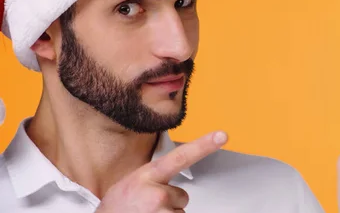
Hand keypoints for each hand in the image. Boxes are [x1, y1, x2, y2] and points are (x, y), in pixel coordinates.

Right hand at [95, 131, 227, 212]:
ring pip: (179, 212)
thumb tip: (171, 183)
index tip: (222, 136)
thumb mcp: (132, 183)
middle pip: (182, 196)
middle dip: (169, 203)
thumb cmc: (117, 208)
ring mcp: (160, 211)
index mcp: (148, 175)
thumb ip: (154, 178)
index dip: (204, 145)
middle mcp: (157, 192)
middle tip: (146, 207)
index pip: (181, 156)